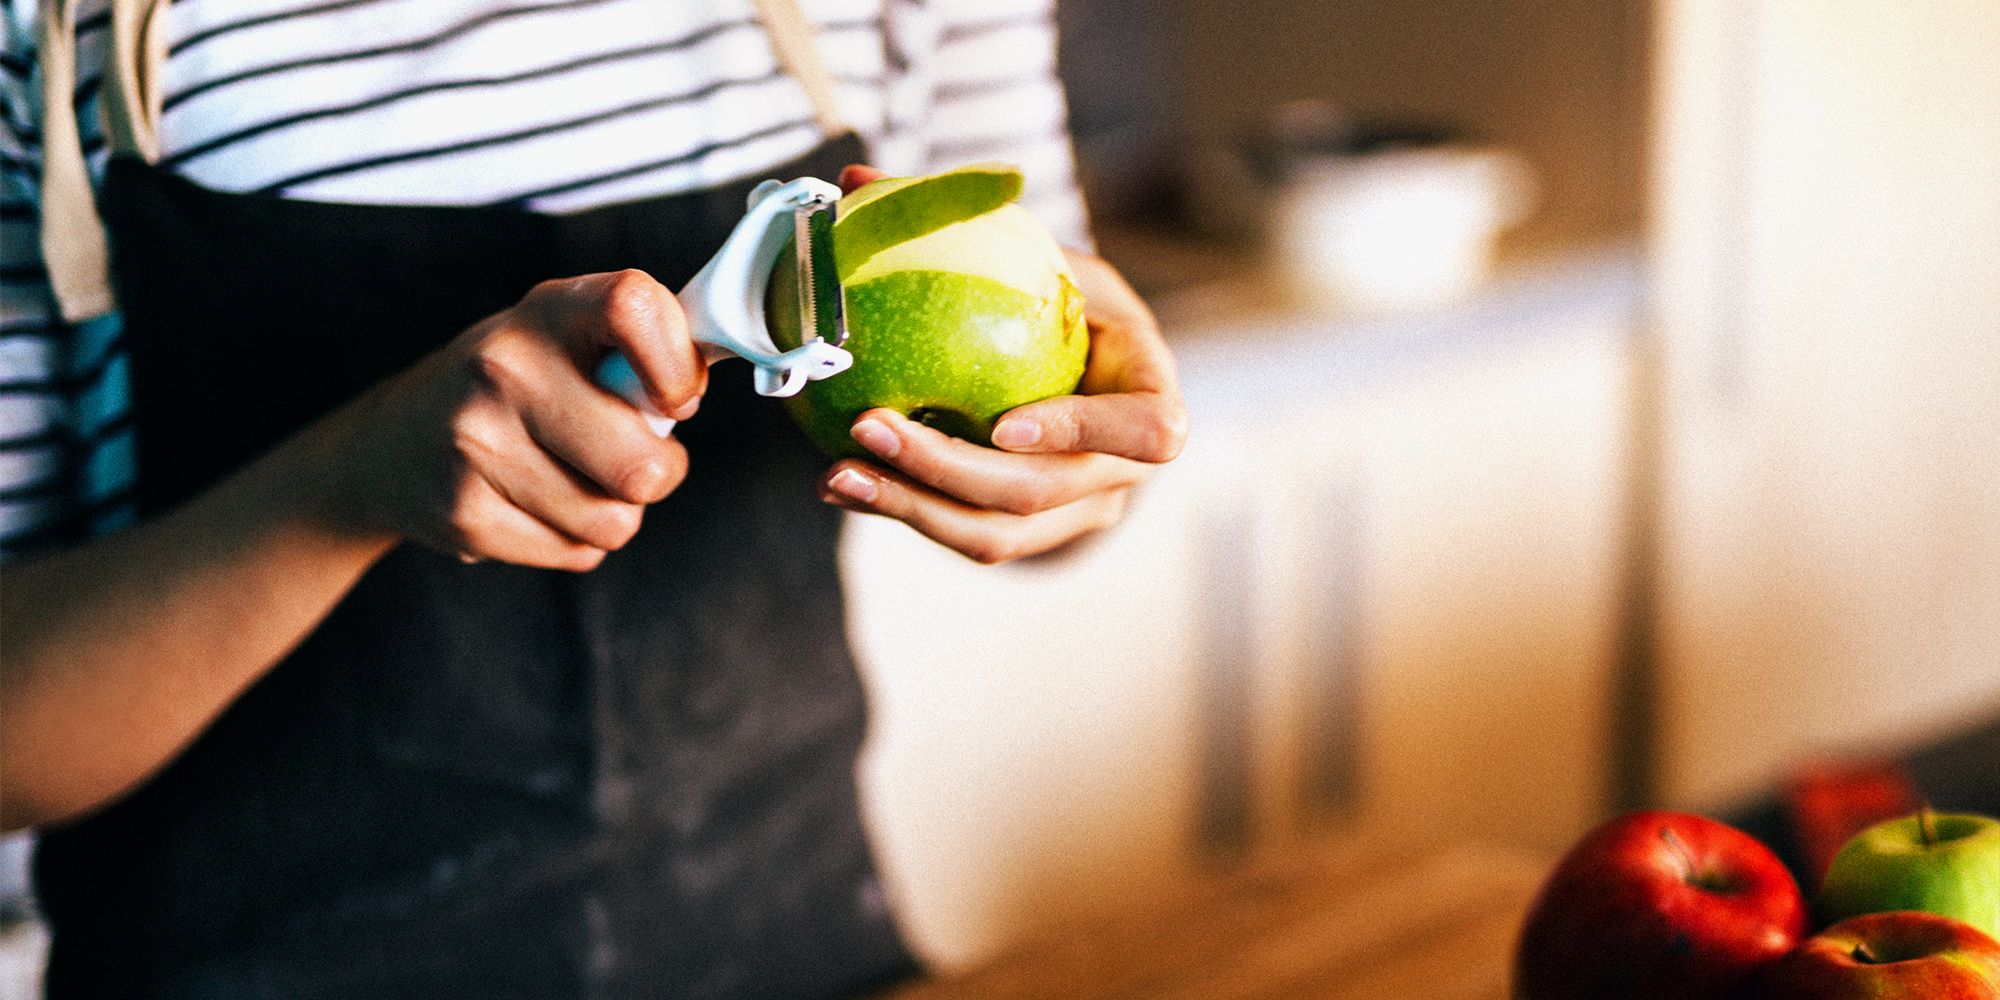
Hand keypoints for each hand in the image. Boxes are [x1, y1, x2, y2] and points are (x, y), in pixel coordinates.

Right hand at [323, 270, 703, 569]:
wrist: (390, 446)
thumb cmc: (513, 388)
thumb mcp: (565, 337)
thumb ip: (640, 348)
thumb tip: (701, 384)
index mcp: (547, 310)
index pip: (635, 307)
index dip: (678, 366)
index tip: (676, 399)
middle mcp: (505, 366)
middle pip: (644, 465)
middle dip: (657, 473)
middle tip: (632, 457)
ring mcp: (476, 442)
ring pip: (614, 520)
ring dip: (611, 511)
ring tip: (570, 478)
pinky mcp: (464, 514)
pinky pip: (577, 552)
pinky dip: (572, 539)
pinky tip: (532, 503)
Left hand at [815, 167, 1187, 563]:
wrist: (1082, 369)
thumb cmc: (1061, 298)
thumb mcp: (1039, 253)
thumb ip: (967, 220)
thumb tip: (856, 179)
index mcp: (1148, 393)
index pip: (1150, 432)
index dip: (1082, 434)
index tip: (1003, 425)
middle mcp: (1120, 470)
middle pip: (1040, 491)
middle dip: (949, 469)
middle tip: (869, 427)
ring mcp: (1076, 513)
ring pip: (998, 534)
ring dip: (912, 507)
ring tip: (837, 475)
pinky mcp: (1030, 535)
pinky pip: (967, 537)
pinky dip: (905, 511)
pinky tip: (845, 483)